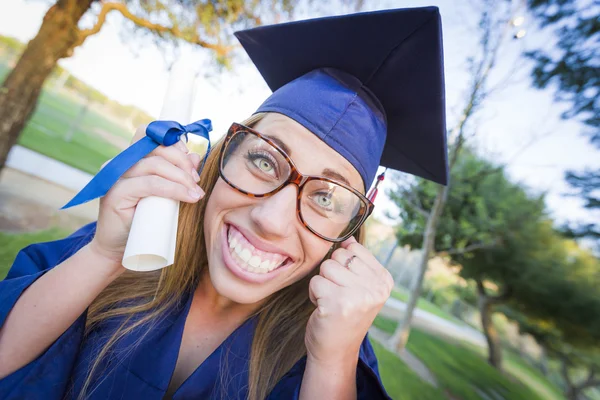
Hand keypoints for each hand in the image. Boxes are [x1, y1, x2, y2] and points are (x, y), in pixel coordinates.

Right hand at [90, 125, 204, 265]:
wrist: (121, 250)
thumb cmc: (145, 222)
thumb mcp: (166, 194)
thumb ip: (177, 173)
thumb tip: (194, 155)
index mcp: (130, 160)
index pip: (148, 135)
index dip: (172, 143)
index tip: (191, 162)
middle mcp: (120, 164)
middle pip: (155, 149)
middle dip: (182, 163)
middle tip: (197, 182)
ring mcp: (115, 177)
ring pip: (154, 165)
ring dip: (182, 178)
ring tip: (196, 193)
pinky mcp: (115, 194)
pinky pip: (150, 184)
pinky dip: (173, 189)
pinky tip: (189, 197)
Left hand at [305, 237, 393, 366]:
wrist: (336, 351)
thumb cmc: (345, 316)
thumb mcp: (360, 288)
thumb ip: (357, 262)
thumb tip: (347, 237)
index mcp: (384, 281)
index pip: (355, 249)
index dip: (343, 264)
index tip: (348, 285)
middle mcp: (375, 288)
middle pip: (339, 256)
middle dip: (331, 273)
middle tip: (337, 295)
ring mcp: (358, 295)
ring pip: (326, 267)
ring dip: (322, 283)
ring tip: (330, 301)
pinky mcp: (337, 303)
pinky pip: (315, 281)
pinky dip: (314, 294)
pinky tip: (323, 308)